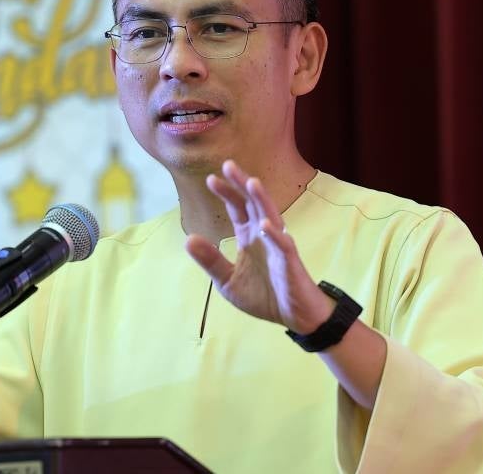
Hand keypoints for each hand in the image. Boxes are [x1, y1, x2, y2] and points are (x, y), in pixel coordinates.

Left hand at [185, 160, 332, 332]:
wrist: (294, 317)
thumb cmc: (264, 296)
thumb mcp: (228, 281)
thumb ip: (210, 261)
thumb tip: (188, 239)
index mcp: (249, 237)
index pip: (237, 209)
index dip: (226, 193)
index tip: (211, 179)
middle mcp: (264, 235)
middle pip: (253, 204)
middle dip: (242, 184)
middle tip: (228, 165)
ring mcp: (278, 246)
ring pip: (271, 216)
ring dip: (261, 200)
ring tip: (251, 182)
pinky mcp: (290, 262)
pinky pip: (283, 246)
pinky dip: (274, 235)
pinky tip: (265, 225)